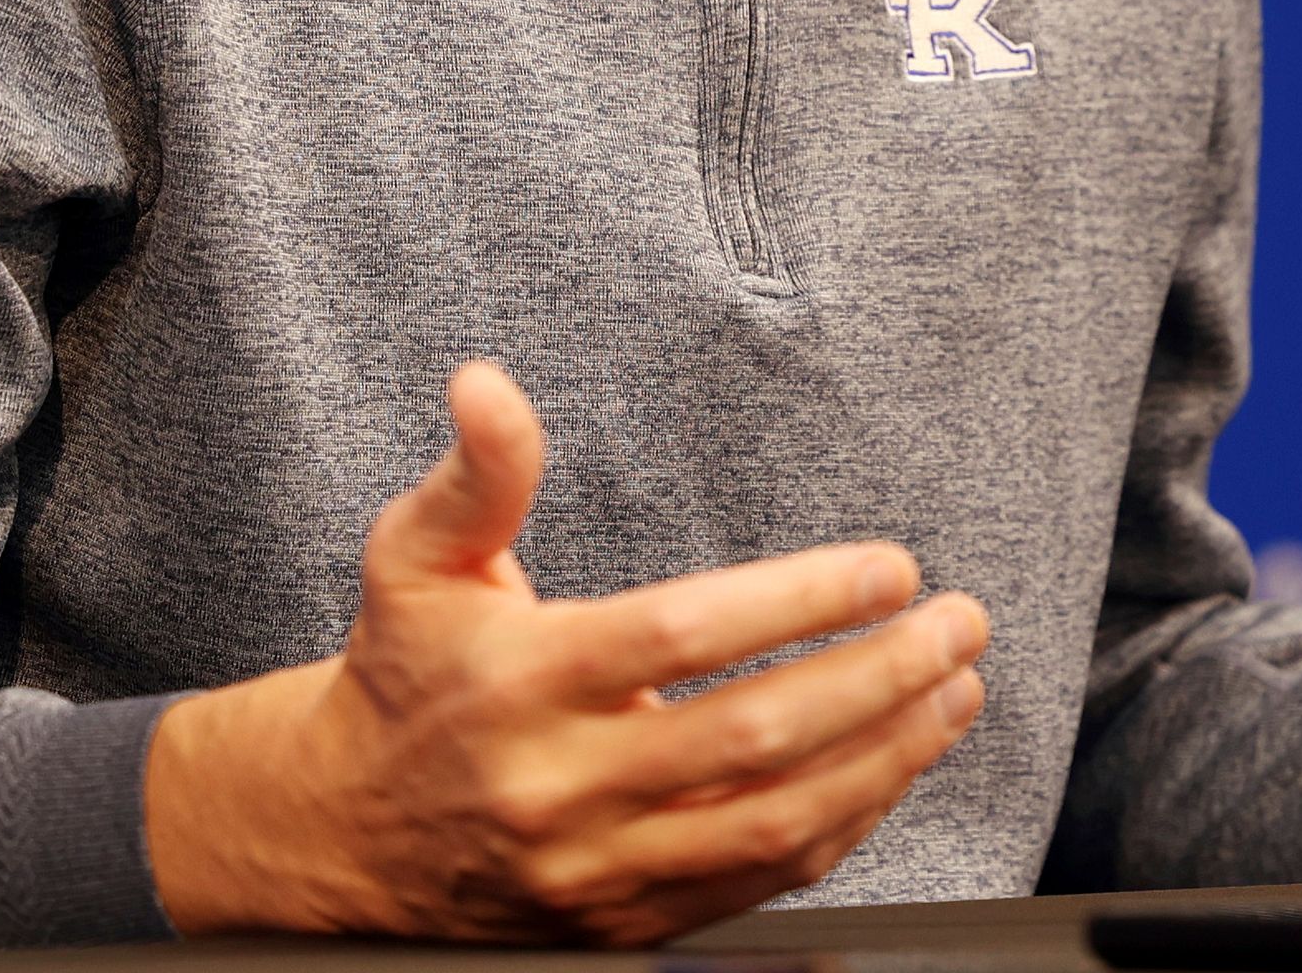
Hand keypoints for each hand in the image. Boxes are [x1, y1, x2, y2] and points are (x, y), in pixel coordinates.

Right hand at [137, 360, 989, 939]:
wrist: (341, 837)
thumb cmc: (404, 677)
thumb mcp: (416, 559)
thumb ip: (476, 474)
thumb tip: (487, 383)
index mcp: (522, 681)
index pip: (684, 636)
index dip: (798, 600)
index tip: (890, 566)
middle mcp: (562, 784)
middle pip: (753, 737)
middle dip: (880, 677)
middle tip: (960, 625)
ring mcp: (598, 867)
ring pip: (773, 823)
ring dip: (887, 756)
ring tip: (956, 691)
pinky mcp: (624, 924)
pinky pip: (758, 881)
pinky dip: (843, 824)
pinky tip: (893, 763)